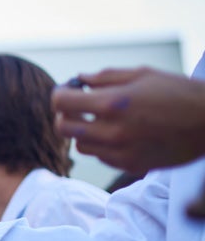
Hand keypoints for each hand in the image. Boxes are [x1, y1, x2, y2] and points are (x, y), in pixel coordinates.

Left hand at [53, 67, 204, 173]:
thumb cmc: (180, 93)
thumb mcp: (143, 75)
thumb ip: (106, 77)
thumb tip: (80, 79)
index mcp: (112, 104)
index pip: (61, 103)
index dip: (60, 94)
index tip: (67, 91)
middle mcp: (112, 131)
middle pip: (63, 128)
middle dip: (65, 114)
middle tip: (78, 105)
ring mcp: (120, 152)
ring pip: (80, 145)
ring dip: (84, 131)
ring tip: (102, 119)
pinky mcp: (130, 165)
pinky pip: (101, 156)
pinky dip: (102, 144)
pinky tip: (120, 133)